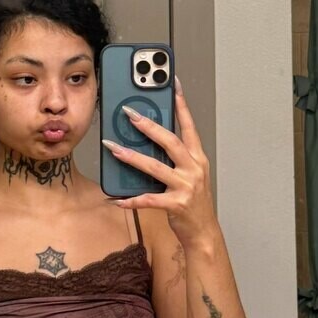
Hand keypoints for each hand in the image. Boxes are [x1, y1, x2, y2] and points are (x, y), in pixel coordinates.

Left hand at [103, 75, 215, 244]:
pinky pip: (149, 200)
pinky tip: (116, 198)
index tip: (172, 85)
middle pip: (170, 141)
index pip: (189, 125)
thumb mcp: (189, 175)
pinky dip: (131, 199)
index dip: (181, 104)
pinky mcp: (176, 205)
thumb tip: (149, 141)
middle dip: (149, 126)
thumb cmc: (193, 202)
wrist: (204, 232)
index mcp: (197, 158)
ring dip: (132, 157)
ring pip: (155, 167)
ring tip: (113, 148)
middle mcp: (194, 169)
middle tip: (130, 113)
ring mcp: (186, 187)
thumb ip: (174, 159)